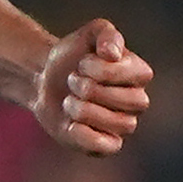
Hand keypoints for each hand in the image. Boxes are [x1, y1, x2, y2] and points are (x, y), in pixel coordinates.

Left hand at [34, 20, 151, 155]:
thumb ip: (105, 33)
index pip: (137, 75)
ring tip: (68, 100)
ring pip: (122, 124)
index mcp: (139, 74)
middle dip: (92, 89)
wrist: (43, 79)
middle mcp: (136, 100)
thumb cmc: (72, 56)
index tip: (81, 63)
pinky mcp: (104, 143)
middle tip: (72, 81)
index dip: (103, 70)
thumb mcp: (88, 34)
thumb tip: (113, 54)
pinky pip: (110, 147)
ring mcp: (121, 123)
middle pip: (132, 102)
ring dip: (85, 110)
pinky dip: (88, 136)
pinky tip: (70, 124)